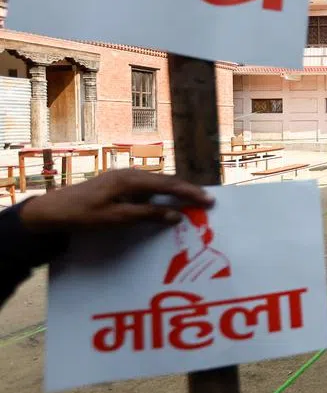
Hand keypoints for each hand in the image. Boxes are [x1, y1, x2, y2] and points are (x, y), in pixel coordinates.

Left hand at [18, 169, 214, 232]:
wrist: (51, 211)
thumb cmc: (82, 215)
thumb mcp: (115, 218)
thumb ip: (146, 215)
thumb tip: (176, 216)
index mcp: (130, 180)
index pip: (168, 185)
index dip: (190, 193)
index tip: (208, 200)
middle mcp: (130, 174)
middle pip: (166, 181)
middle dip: (188, 191)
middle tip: (207, 201)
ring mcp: (124, 178)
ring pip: (157, 184)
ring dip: (175, 193)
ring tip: (192, 202)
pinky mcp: (118, 185)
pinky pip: (147, 188)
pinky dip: (161, 196)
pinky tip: (166, 204)